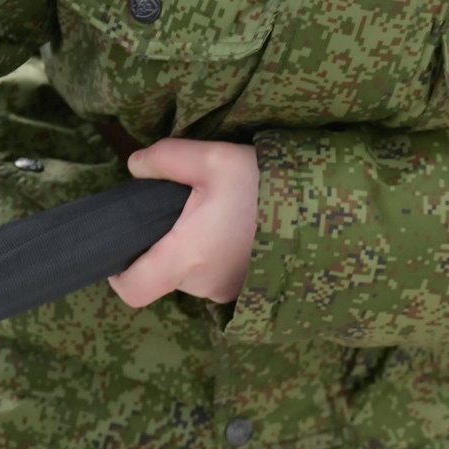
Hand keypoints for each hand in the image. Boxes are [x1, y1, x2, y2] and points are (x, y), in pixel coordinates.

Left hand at [108, 137, 261, 306]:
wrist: (329, 213)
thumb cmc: (267, 188)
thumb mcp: (214, 158)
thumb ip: (167, 158)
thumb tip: (135, 166)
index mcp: (185, 256)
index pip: (132, 289)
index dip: (119, 274)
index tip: (124, 248)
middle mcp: (204, 283)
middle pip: (164, 274)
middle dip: (167, 246)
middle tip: (187, 210)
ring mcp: (229, 290)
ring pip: (193, 274)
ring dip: (196, 250)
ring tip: (221, 216)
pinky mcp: (249, 289)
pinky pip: (219, 277)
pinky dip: (220, 257)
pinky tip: (240, 231)